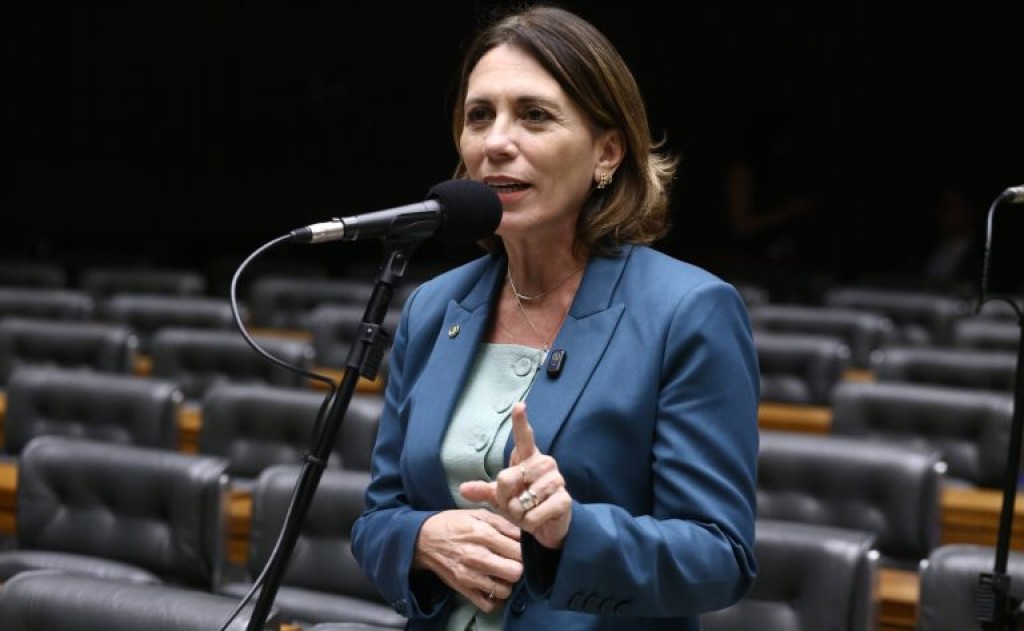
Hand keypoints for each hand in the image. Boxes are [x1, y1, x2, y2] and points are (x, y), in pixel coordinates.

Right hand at [413, 508, 522, 610]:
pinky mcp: (463, 590)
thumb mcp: (477, 514)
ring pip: (504, 590)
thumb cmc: (452, 523)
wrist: (423, 539)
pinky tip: (492, 586)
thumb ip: (502, 523)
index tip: (519, 549)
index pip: (518, 551)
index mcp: (482, 534)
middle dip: (518, 567)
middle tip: (512, 561)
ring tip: (502, 573)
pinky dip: (494, 599)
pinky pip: (488, 605)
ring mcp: (469, 576)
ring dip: (507, 583)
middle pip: (515, 572)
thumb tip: (523, 534)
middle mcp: (477, 557)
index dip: (523, 550)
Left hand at [461, 402, 572, 549]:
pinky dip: (529, 522)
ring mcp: (556, 480)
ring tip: (526, 512)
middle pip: (508, 477)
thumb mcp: (500, 498)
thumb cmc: (522, 506)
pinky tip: (536, 520)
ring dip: (518, 512)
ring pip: (523, 498)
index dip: (521, 422)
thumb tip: (463, 489)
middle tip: (513, 504)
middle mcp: (544, 464)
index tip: (519, 406)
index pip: (524, 437)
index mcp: (528, 458)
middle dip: (504, 497)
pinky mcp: (564, 499)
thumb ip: (483, 491)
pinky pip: (535, 513)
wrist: (545, 527)